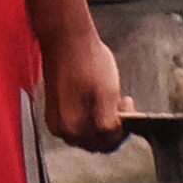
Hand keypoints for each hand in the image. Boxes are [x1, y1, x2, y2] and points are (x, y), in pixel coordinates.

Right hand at [40, 20, 135, 152]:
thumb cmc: (87, 59)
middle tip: (121, 106)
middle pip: (96, 143)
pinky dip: (89, 117)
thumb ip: (110, 119)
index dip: (123, 128)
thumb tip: (114, 133)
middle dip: (113, 128)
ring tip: (109, 101)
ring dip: (101, 124)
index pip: (107, 142)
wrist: (66, 39)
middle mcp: (62, 129)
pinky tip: (95, 100)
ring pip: (87, 135)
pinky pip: (77, 124)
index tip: (128, 110)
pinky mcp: (54, 112)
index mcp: (74, 127)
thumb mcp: (108, 91)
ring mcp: (56, 122)